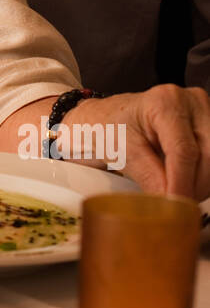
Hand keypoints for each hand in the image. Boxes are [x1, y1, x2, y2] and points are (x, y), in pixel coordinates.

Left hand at [64, 85, 209, 200]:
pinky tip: (188, 181)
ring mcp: (203, 110)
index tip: (177, 206)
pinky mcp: (208, 123)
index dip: (183, 183)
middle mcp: (190, 101)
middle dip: (196, 185)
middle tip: (178, 206)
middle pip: (209, 153)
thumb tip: (171, 203)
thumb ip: (150, 176)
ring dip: (202, 182)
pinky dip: (203, 174)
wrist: (108, 118)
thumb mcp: (123, 153)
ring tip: (180, 193)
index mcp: (165, 102)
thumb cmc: (111, 128)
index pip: (184, 150)